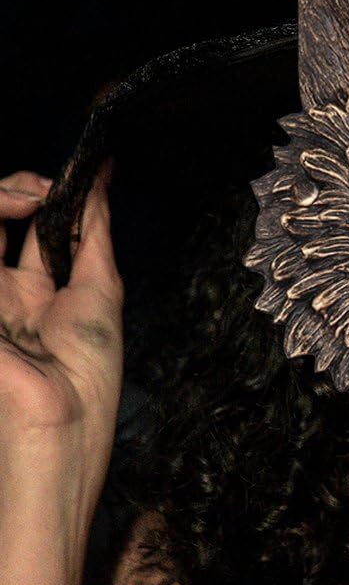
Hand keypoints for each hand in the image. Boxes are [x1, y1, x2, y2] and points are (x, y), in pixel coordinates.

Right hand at [0, 165, 123, 504]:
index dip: (55, 195)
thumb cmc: (88, 367)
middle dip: (23, 188)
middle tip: (47, 192)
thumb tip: (103, 180)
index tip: (87, 170)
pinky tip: (17, 208)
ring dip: (3, 194)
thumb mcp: (100, 288)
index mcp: (41, 293)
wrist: (62, 414)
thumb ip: (94, 233)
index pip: (37, 228)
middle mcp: (5, 289)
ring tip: (32, 199)